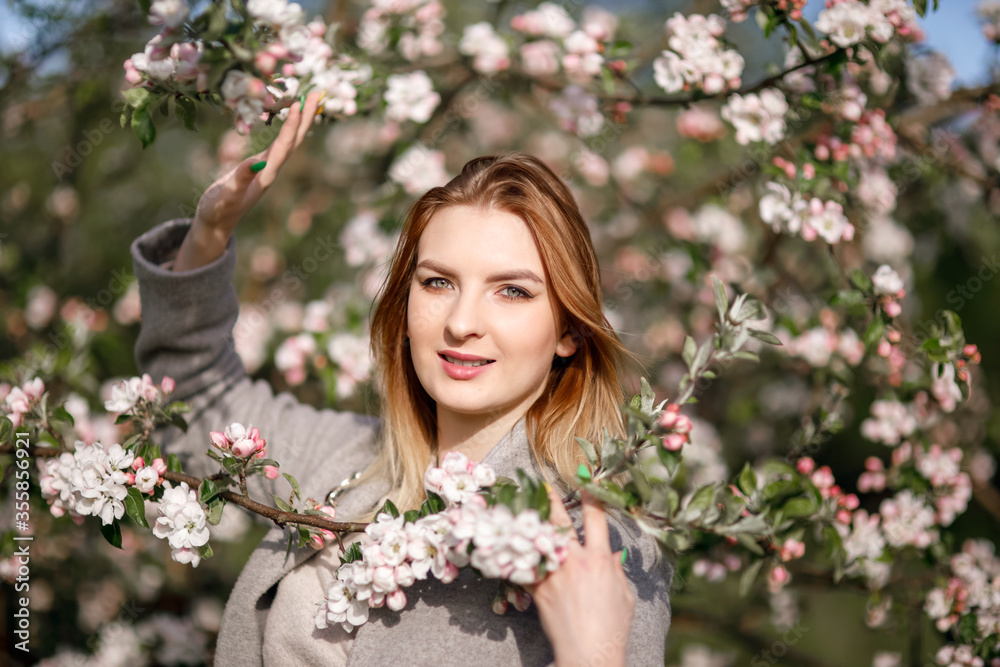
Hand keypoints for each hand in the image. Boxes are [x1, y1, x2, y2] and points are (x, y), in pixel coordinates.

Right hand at [173, 90, 324, 271]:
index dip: (291, 126)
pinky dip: (288, 129)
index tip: (299, 103)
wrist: (216, 224)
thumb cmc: (218, 210)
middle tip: (318, 93)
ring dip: (301, 121)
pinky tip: (291, 120)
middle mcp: (271, 170)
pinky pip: (280, 144)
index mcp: (265, 175)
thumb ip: (240, 179)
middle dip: (306, 117)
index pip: (283, 147)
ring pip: (289, 141)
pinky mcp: (261, 167)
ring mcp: (267, 168)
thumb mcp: (226, 195)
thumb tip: (256, 163)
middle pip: (294, 141)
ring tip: (309, 100)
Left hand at [526, 487, 635, 666]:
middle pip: (561, 521)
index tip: (586, 479)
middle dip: (553, 499)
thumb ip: (616, 572)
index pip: (596, 518)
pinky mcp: (538, 589)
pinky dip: (517, 555)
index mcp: (599, 560)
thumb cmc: (612, 629)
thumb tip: (612, 555)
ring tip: (522, 507)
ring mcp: (554, 574)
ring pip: (539, 538)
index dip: (592, 495)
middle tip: (543, 485)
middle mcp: (575, 561)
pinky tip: (507, 543)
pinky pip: (525, 567)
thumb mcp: (624, 596)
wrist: (589, 653)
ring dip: (531, 521)